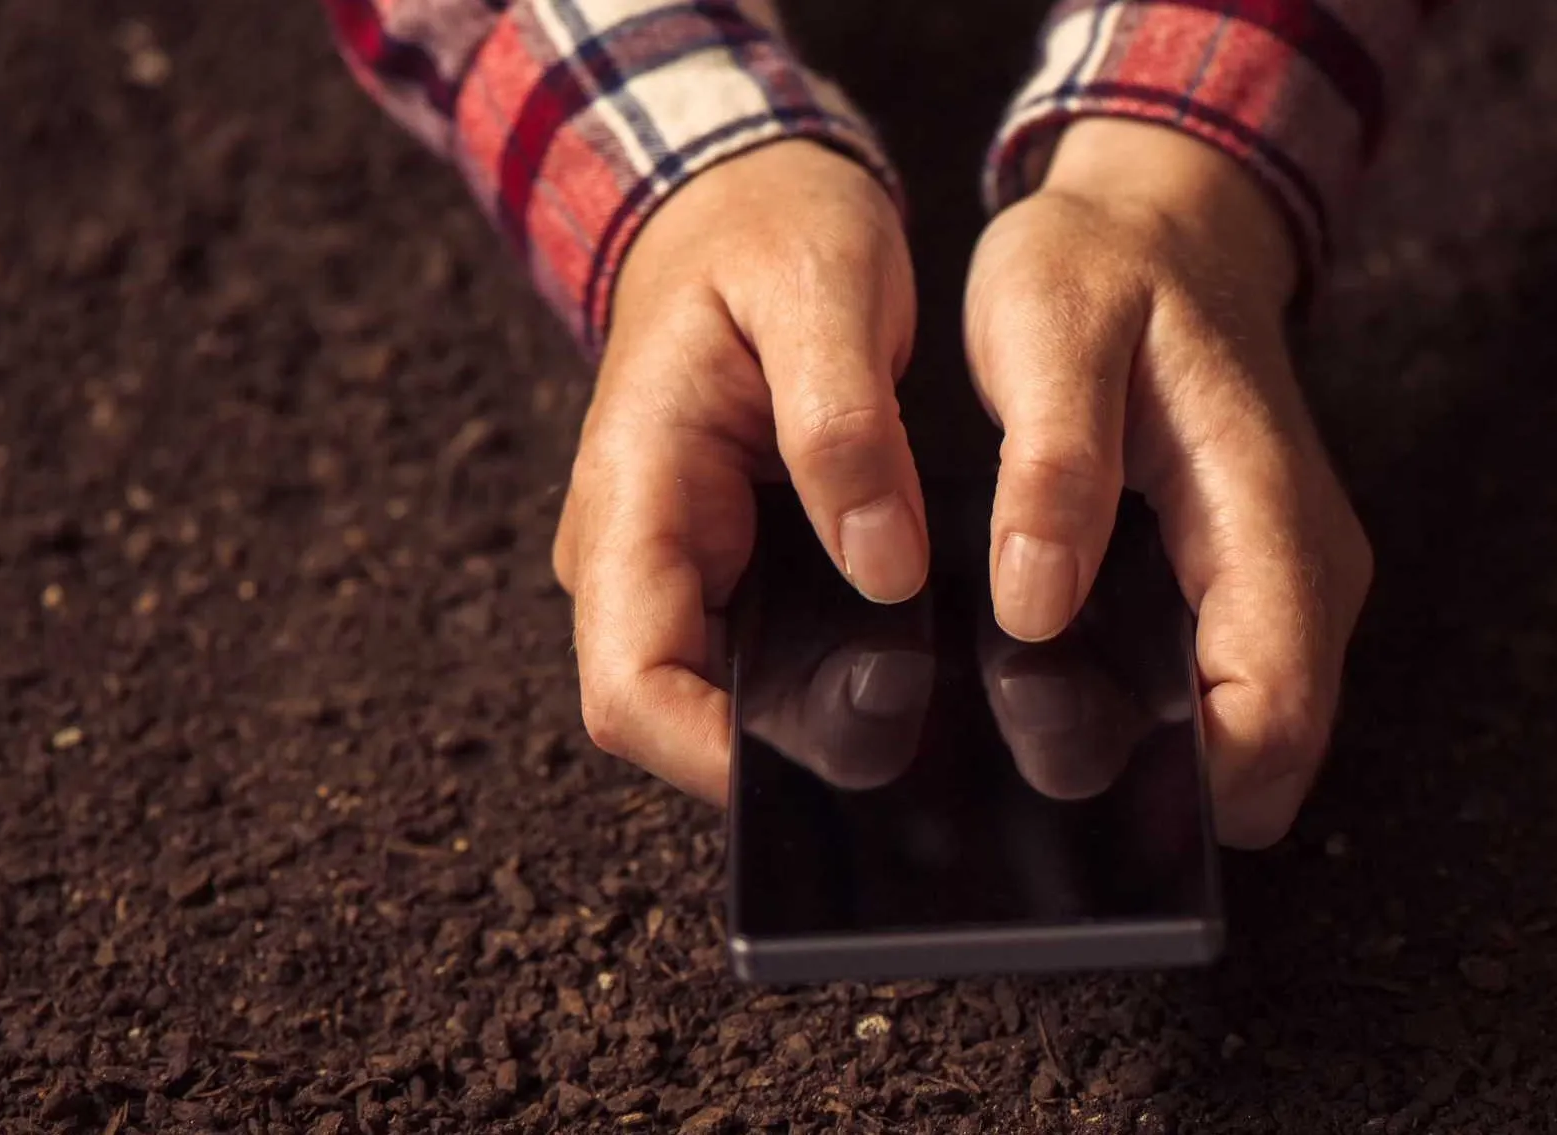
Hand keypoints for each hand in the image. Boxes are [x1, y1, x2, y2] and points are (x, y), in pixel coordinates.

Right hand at [553, 141, 926, 802]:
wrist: (736, 196)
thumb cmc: (767, 228)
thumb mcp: (823, 288)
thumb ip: (843, 427)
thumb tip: (881, 567)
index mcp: (634, 490)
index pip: (632, 685)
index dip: (716, 757)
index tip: (831, 770)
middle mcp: (633, 548)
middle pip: (675, 712)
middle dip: (777, 752)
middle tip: (913, 744)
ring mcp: (673, 560)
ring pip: (717, 695)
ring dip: (802, 722)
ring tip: (924, 713)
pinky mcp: (719, 559)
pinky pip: (755, 651)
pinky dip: (818, 674)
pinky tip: (904, 667)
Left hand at [964, 119, 1373, 847]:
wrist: (1163, 222)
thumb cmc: (1102, 266)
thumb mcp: (1047, 325)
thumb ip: (1052, 462)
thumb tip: (1042, 607)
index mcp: (1267, 514)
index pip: (1276, 709)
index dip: (1195, 786)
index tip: (1079, 799)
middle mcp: (1305, 567)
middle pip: (1270, 744)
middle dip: (1164, 787)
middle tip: (1031, 760)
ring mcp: (1288, 579)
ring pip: (1252, 728)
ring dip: (1160, 757)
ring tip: (1033, 722)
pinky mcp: (1256, 583)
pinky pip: (1228, 687)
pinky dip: (1161, 713)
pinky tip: (1069, 688)